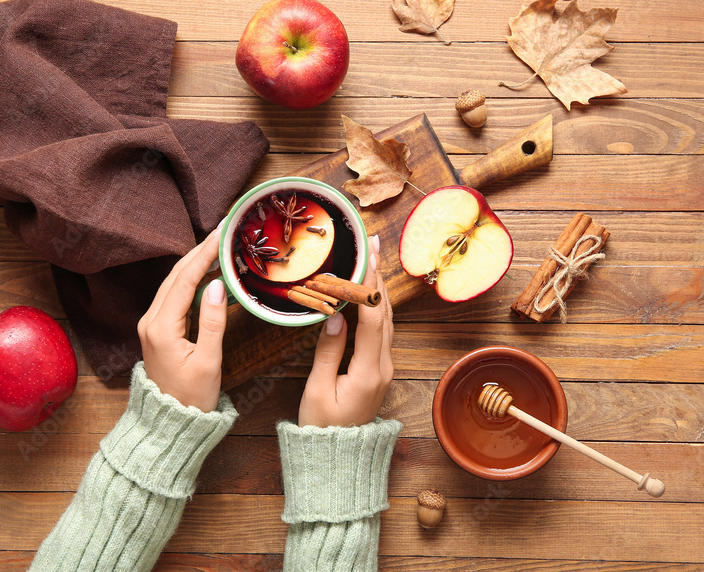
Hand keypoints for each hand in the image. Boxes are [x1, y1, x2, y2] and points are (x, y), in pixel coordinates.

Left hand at [136, 227, 227, 411]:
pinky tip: (208, 273)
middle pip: (175, 276)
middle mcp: (151, 321)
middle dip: (199, 252)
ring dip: (195, 263)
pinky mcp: (158, 330)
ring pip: (174, 284)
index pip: (184, 280)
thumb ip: (213, 322)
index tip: (221, 234)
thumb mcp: (208, 362)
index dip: (204, 254)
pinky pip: (175, 296)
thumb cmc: (191, 398)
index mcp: (161, 327)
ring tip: (217, 246)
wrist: (169, 424)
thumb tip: (217, 284)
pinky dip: (192, 280)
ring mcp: (152, 325)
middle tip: (222, 232)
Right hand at [298, 235, 393, 426]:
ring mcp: (384, 369)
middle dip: (377, 277)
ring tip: (372, 258)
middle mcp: (383, 367)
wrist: (339, 459)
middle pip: (383, 314)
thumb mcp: (318, 390)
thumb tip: (335, 316)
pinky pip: (381, 331)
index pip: (371, 319)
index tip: (364, 256)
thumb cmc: (322, 429)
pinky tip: (369, 292)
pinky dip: (375, 307)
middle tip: (372, 243)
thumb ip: (328, 352)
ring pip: (385, 321)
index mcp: (369, 372)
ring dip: (378, 289)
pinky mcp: (379, 371)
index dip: (367, 286)